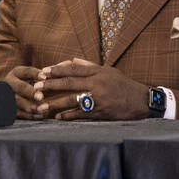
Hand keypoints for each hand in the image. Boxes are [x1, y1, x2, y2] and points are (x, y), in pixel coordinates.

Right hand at [4, 65, 51, 119]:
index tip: (45, 77)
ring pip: (18, 102)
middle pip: (20, 87)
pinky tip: (40, 116)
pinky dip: (29, 115)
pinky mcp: (8, 109)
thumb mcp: (32, 78)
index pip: (26, 72)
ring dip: (31, 106)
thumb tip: (53, 77)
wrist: (12, 95)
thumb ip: (42, 77)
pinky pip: (18, 113)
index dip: (35, 74)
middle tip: (41, 97)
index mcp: (17, 73)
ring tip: (43, 109)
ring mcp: (7, 96)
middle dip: (31, 92)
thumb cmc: (30, 84)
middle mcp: (10, 83)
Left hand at [35, 58, 149, 120]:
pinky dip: (68, 116)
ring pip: (72, 100)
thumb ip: (88, 66)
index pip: (73, 69)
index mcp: (98, 72)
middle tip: (36, 87)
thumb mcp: (108, 71)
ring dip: (55, 103)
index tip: (43, 72)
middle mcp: (97, 84)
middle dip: (51, 85)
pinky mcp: (101, 112)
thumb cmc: (123, 84)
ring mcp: (99, 99)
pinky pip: (81, 114)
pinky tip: (58, 117)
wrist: (141, 101)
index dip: (56, 70)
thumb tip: (70, 61)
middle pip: (69, 83)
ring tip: (41, 106)